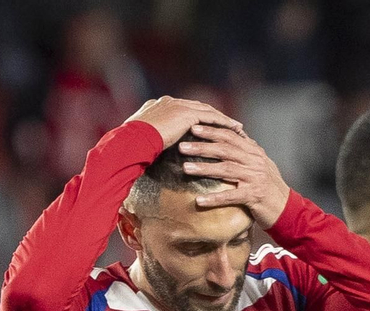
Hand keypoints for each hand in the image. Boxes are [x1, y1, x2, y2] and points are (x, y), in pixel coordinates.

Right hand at [125, 96, 241, 147]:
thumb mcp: (143, 140)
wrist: (132, 141)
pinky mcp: (186, 113)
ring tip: (237, 127)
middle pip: (198, 107)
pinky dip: (224, 122)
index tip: (209, 124)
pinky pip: (211, 117)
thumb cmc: (133, 145)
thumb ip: (153, 139)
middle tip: (229, 124)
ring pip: (207, 111)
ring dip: (223, 119)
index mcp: (159, 106)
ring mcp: (178, 105)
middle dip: (214, 116)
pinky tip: (235, 129)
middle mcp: (170, 102)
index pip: (184, 109)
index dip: (198, 117)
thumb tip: (152, 150)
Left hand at [177, 126, 291, 228]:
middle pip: (225, 150)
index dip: (211, 131)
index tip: (192, 127)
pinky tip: (200, 200)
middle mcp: (255, 162)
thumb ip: (247, 151)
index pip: (230, 136)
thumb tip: (234, 135)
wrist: (288, 210)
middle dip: (202, 146)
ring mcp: (255, 178)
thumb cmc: (270, 188)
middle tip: (182, 146)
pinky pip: (231, 196)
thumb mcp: (260, 165)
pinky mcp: (255, 196)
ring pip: (226, 169)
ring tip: (186, 168)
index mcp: (255, 152)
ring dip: (204, 168)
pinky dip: (215, 198)